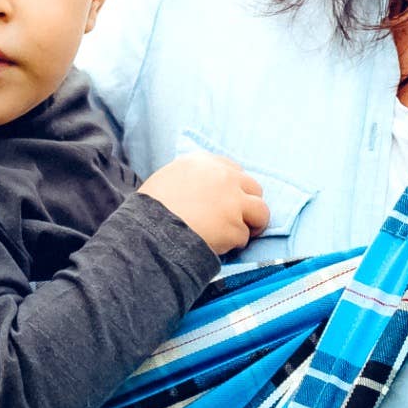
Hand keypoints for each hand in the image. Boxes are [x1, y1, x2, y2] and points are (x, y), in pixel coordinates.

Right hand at [138, 152, 269, 254]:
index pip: (234, 170)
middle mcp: (223, 177)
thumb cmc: (149, 208)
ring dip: (251, 225)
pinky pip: (243, 238)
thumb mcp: (168, 177)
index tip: (228, 201)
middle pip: (254, 189)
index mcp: (204, 162)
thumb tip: (205, 190)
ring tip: (236, 236)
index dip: (234, 188)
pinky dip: (233, 245)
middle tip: (239, 220)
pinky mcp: (234, 227)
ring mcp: (232, 202)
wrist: (146, 231)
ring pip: (261, 212)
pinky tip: (216, 246)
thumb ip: (193, 178)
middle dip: (249, 205)